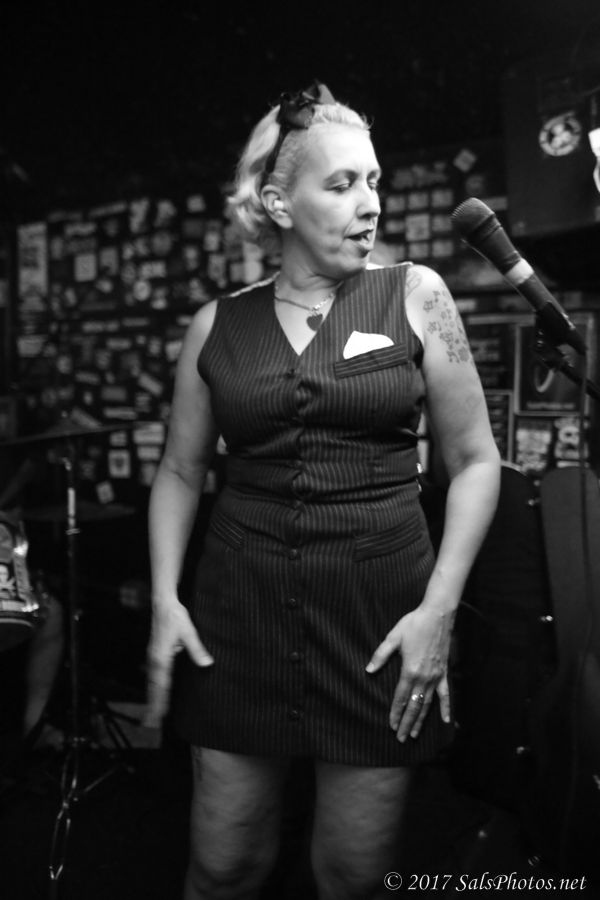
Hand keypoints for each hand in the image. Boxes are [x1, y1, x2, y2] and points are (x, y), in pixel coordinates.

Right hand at [144, 598, 212, 727]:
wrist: (163, 603)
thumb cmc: (175, 617)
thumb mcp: (189, 632)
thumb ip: (197, 649)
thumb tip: (207, 664)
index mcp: (162, 657)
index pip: (161, 684)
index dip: (161, 701)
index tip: (160, 714)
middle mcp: (154, 659)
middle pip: (153, 687)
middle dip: (153, 704)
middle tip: (152, 722)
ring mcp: (152, 657)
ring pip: (151, 682)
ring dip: (151, 697)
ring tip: (152, 713)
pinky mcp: (154, 654)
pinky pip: (152, 676)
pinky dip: (152, 687)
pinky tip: (154, 693)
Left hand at [366, 604, 451, 741]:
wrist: (437, 616)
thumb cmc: (414, 624)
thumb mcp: (393, 637)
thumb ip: (380, 655)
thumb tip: (368, 670)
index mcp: (409, 670)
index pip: (400, 697)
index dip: (395, 712)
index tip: (390, 725)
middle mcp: (424, 678)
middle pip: (414, 706)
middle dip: (406, 723)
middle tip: (400, 738)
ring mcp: (436, 677)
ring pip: (427, 704)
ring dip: (421, 720)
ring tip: (414, 734)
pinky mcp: (444, 673)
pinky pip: (446, 694)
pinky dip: (446, 708)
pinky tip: (446, 721)